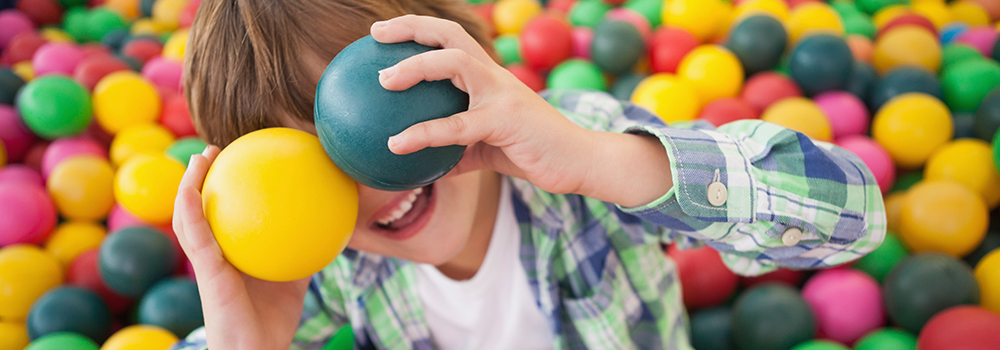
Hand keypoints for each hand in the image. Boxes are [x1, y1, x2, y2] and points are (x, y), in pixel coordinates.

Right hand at [173, 146, 310, 349]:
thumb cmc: (272, 321)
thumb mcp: (295, 280)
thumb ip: (304, 253)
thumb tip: (330, 226)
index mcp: (229, 256)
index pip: (222, 216)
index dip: (222, 190)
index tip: (234, 161)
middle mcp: (213, 256)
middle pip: (199, 211)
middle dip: (200, 179)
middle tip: (212, 150)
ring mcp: (206, 263)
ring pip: (188, 217)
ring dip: (188, 186)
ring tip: (199, 158)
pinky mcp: (205, 272)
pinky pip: (196, 237)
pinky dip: (190, 210)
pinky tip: (192, 189)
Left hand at [371, 16, 671, 206]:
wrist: (579, 162)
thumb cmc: (531, 153)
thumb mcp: (485, 150)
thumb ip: (453, 151)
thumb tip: (416, 167)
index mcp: (489, 77)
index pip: (451, 39)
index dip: (418, 29)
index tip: (383, 34)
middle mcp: (494, 76)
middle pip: (450, 34)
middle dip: (411, 27)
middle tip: (376, 35)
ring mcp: (501, 93)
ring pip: (453, 64)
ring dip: (414, 66)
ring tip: (382, 80)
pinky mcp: (505, 120)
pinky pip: (456, 125)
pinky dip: (423, 133)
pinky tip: (395, 145)